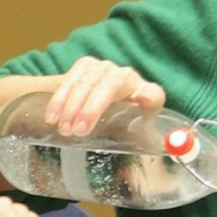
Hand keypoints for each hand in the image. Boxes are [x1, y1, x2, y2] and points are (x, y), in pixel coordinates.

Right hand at [43, 56, 163, 136]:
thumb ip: (147, 142)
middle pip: (112, 86)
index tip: (144, 101)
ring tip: (64, 129)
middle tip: (79, 131)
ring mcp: (105, 68)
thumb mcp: (132, 137)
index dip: (149, 97)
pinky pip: (70, 81)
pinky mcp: (85, 65)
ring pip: (87, 83)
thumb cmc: (117, 124)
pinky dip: (59, 99)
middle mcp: (128, 77)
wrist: (90, 105)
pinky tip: (52, 116)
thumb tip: (164, 151)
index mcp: (146, 95)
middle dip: (93, 108)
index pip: (153, 94)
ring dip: (72, 107)